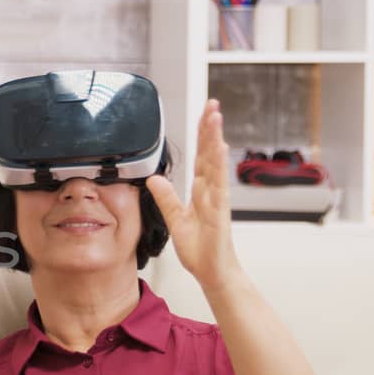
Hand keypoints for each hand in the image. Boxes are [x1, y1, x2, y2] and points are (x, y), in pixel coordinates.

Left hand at [146, 99, 242, 292]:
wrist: (212, 272)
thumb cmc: (200, 249)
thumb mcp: (175, 219)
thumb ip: (166, 198)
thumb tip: (154, 178)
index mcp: (201, 190)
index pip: (201, 156)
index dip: (201, 135)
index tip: (204, 114)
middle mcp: (211, 190)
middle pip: (210, 153)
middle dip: (210, 127)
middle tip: (212, 103)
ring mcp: (217, 199)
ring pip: (216, 163)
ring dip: (215, 138)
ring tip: (215, 116)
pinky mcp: (219, 211)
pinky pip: (219, 185)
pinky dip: (218, 166)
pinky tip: (219, 149)